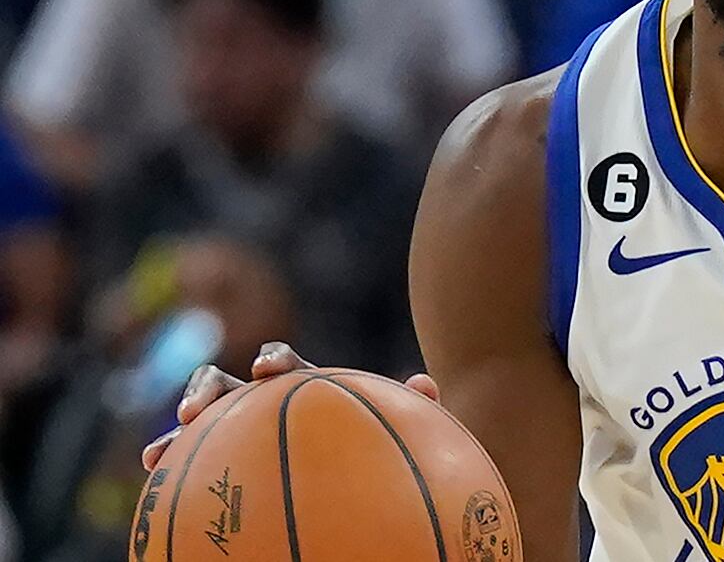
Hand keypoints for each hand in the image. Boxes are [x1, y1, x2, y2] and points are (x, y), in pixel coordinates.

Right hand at [141, 342, 439, 469]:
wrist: (362, 478)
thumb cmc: (381, 449)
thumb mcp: (401, 433)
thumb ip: (413, 409)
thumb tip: (424, 383)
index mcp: (302, 389)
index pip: (284, 364)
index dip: (275, 360)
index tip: (266, 371)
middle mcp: (262, 407)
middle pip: (225, 386)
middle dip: (205, 391)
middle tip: (190, 413)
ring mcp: (238, 438)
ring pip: (199, 430)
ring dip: (173, 438)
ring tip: (156, 456)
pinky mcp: (224, 472)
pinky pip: (194, 477)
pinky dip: (175, 486)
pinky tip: (160, 506)